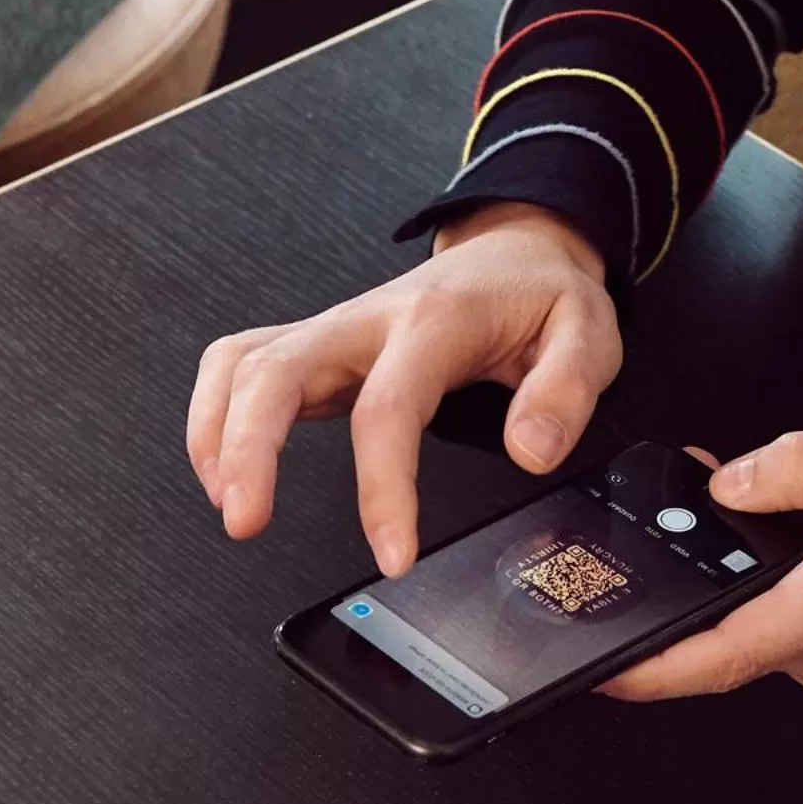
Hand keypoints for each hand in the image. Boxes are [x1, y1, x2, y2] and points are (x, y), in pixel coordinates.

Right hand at [185, 202, 621, 574]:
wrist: (515, 250)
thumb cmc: (540, 295)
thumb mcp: (587, 333)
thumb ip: (564, 392)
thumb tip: (530, 452)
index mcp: (434, 322)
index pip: (388, 408)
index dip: (382, 488)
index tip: (392, 553)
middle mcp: (368, 319)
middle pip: (276, 371)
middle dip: (247, 447)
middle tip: (245, 521)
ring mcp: (334, 329)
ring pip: (242, 362)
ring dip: (217, 431)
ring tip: (228, 503)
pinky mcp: (318, 343)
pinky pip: (242, 364)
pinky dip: (215, 413)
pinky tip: (221, 465)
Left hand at [601, 430, 802, 706]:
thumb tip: (731, 484)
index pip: (718, 656)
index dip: (648, 668)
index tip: (597, 665)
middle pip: (734, 629)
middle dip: (705, 576)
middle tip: (702, 506)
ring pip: (770, 630)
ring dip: (756, 581)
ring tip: (781, 509)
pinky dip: (792, 595)